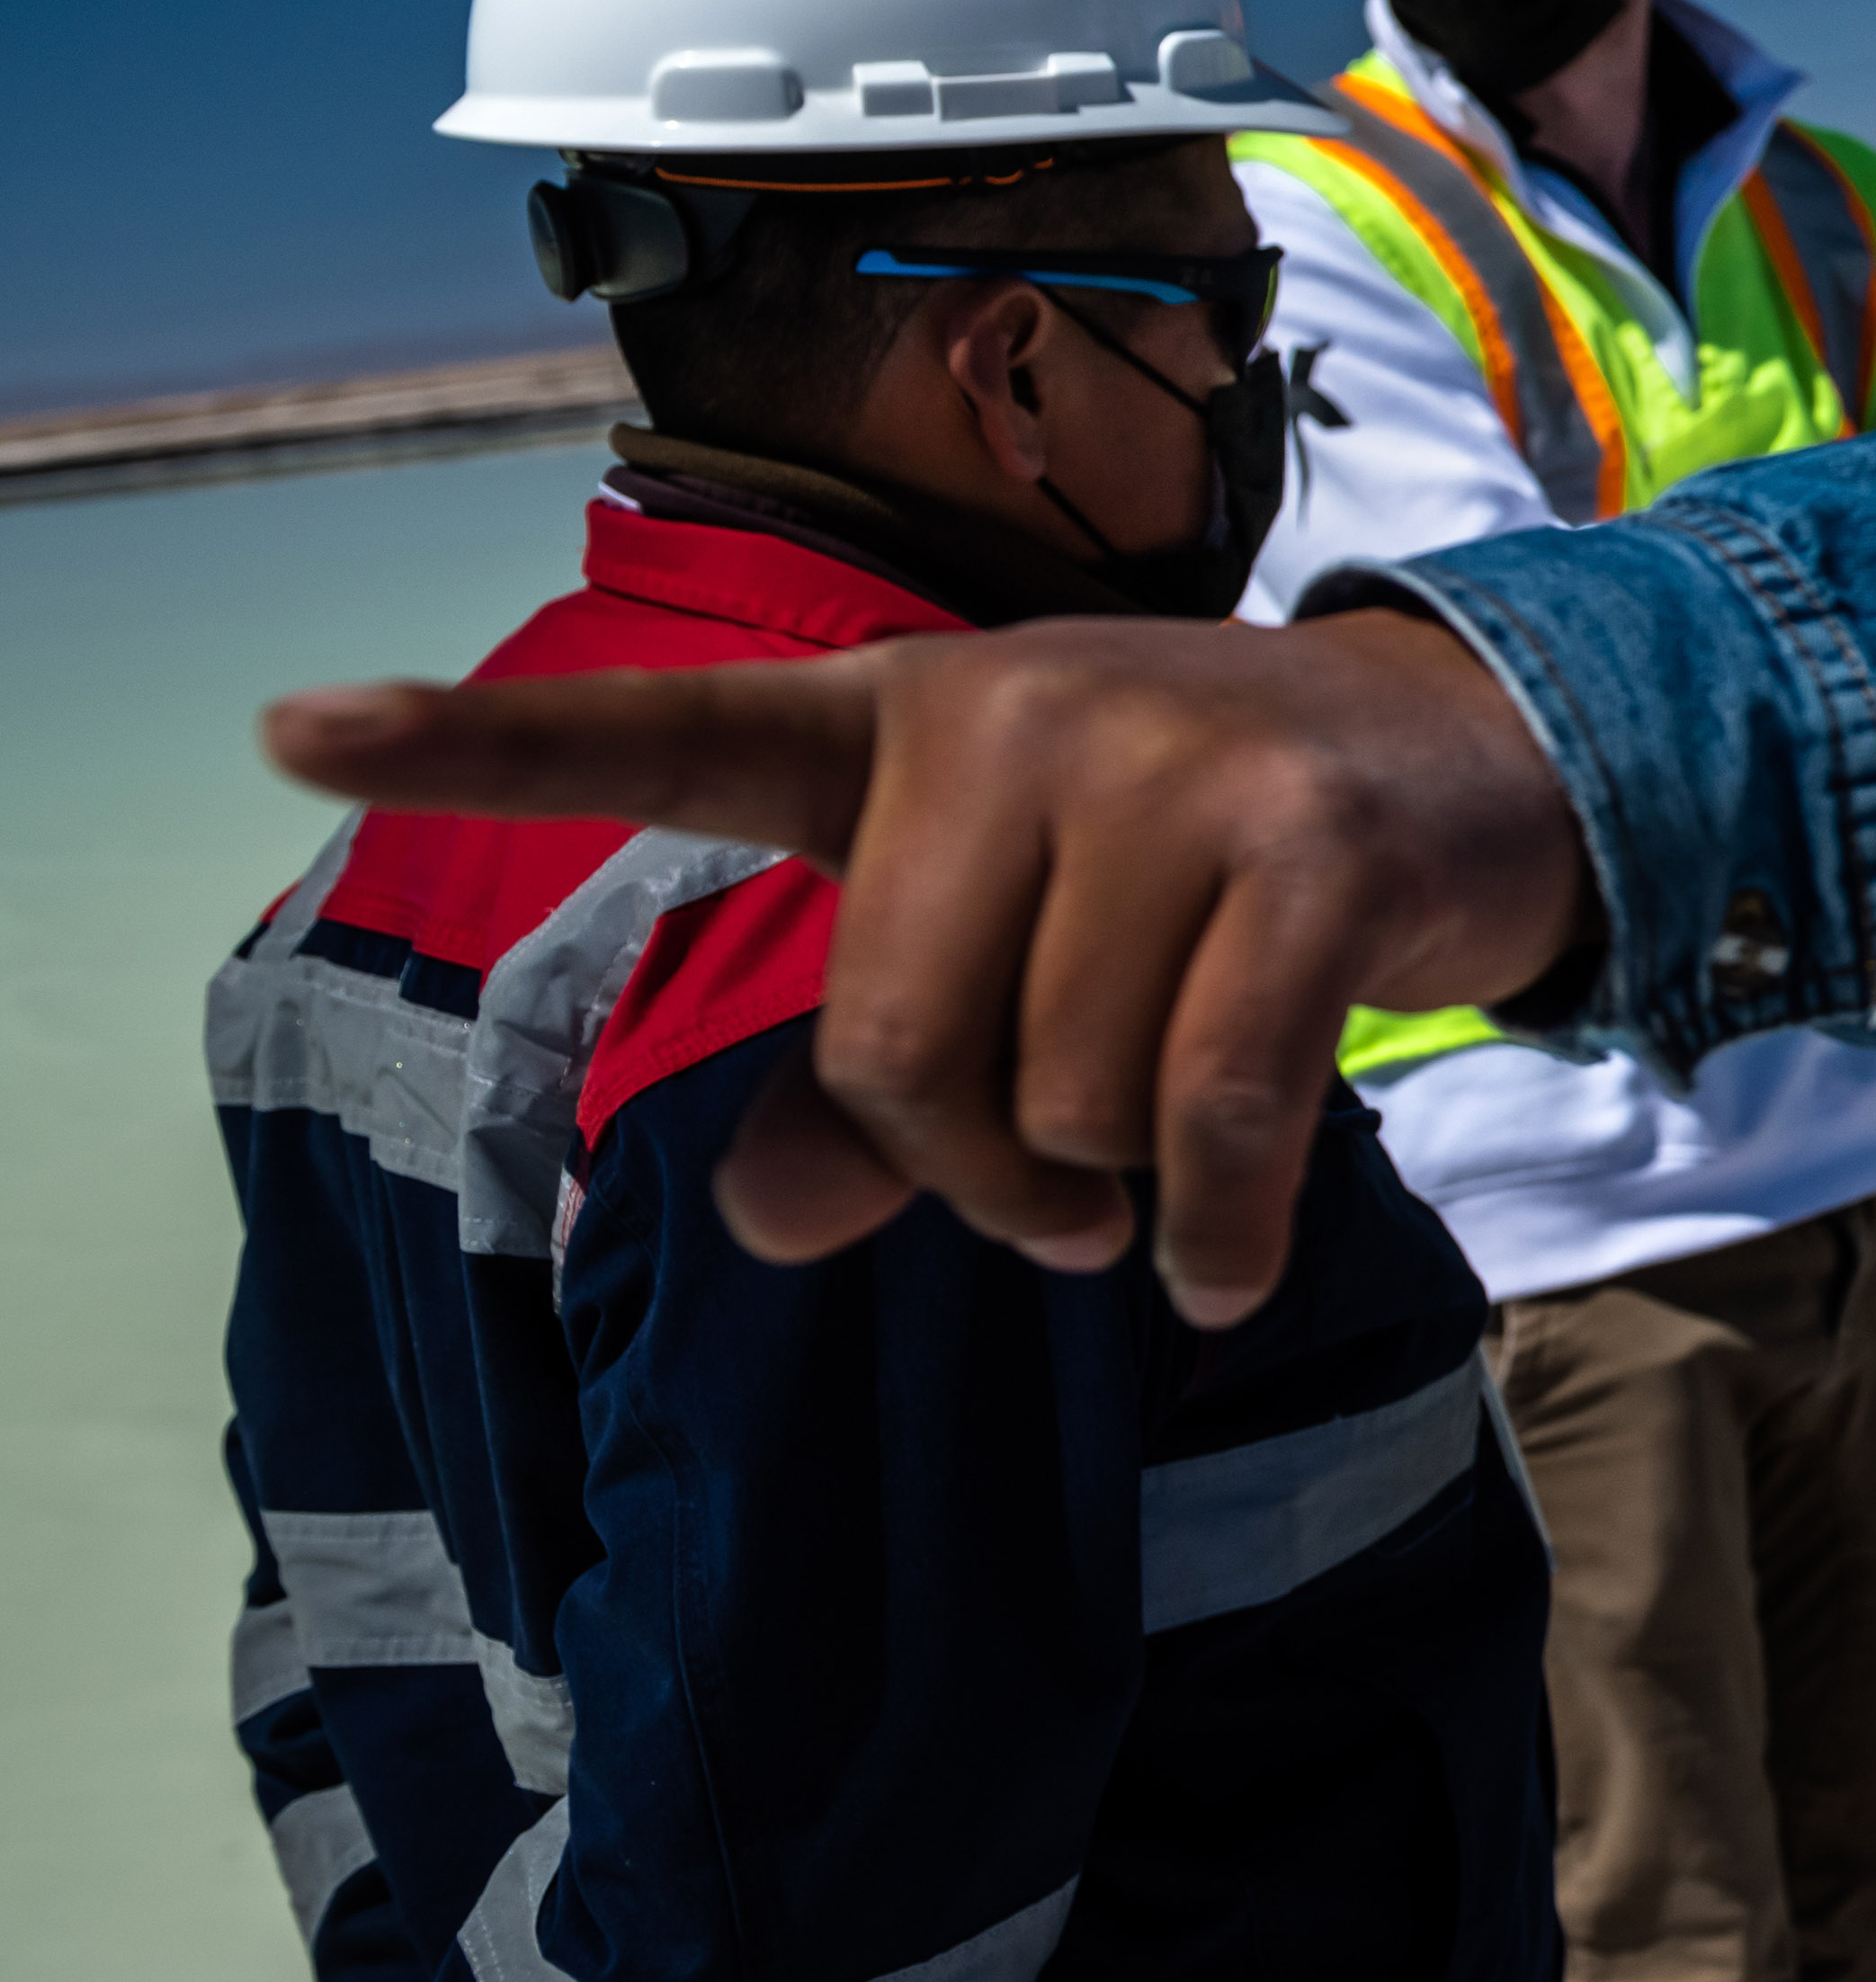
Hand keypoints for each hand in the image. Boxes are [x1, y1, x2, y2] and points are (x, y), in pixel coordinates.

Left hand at [264, 607, 1590, 1325]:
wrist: (1484, 758)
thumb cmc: (1214, 864)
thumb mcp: (1031, 938)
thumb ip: (881, 1087)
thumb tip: (762, 1223)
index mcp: (905, 721)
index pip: (664, 732)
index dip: (470, 742)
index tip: (285, 730)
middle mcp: (1014, 713)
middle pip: (895, 1044)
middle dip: (977, 1171)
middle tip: (1055, 1199)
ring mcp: (1168, 764)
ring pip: (1064, 1095)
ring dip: (1121, 1191)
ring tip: (1176, 1168)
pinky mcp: (1307, 849)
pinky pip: (1211, 1117)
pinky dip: (1215, 1232)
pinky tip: (1222, 1269)